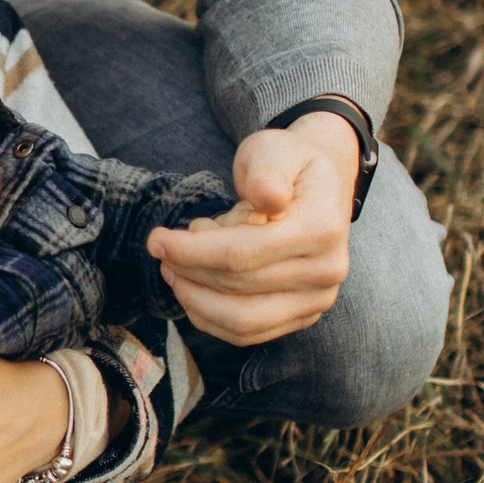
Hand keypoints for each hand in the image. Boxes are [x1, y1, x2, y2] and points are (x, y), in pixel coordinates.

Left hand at [147, 113, 361, 350]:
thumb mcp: (275, 149)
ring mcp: (316, 299)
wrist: (321, 186)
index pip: (243, 253)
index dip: (193, 251)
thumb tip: (268, 199)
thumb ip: (267, 171)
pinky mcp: (302, 316)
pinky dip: (210, 317)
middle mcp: (325, 271)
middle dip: (189, 270)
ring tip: (175, 268)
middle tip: (164, 248)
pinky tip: (192, 289)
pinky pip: (248, 333)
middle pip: (238, 287)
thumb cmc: (289, 164)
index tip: (157, 239)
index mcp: (322, 228)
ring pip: (242, 321)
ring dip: (195, 299)